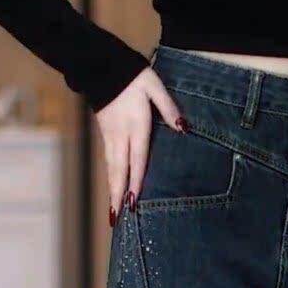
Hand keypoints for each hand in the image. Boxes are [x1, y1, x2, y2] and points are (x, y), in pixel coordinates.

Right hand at [95, 67, 184, 222]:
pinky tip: (113, 189)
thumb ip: (168, 107)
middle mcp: (121, 135)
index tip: (133, 201)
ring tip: (113, 212)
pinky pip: (109, 161)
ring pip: (111, 168)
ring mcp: (111, 136)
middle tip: (116, 219)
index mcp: (135, 126)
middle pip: (119, 170)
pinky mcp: (106, 135)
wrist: (103, 68)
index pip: (136, 159)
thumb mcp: (155, 86)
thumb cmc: (133, 77)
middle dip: (118, 195)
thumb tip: (183, 129)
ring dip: (112, 190)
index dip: (135, 181)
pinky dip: (110, 177)